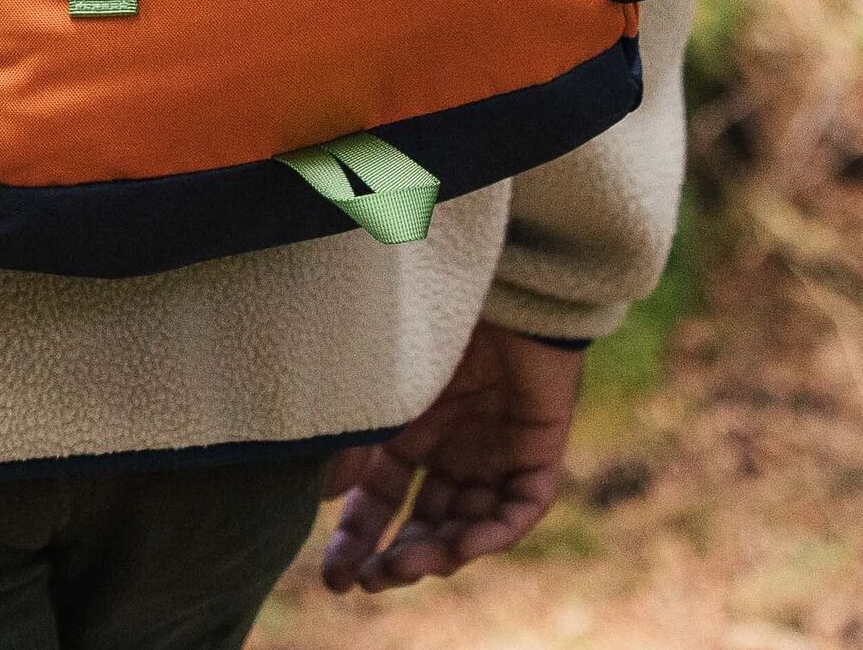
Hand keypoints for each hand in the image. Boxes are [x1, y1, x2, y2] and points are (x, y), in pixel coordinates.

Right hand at [320, 320, 583, 591]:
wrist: (501, 283)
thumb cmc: (433, 324)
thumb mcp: (385, 390)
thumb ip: (357, 443)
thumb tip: (325, 499)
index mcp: (412, 430)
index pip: (382, 499)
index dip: (359, 539)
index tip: (334, 579)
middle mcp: (452, 449)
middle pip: (424, 522)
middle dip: (396, 557)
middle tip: (370, 580)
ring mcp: (494, 454)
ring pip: (468, 525)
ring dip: (438, 554)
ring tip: (404, 566)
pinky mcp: (537, 452)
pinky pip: (518, 510)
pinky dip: (491, 535)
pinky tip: (460, 547)